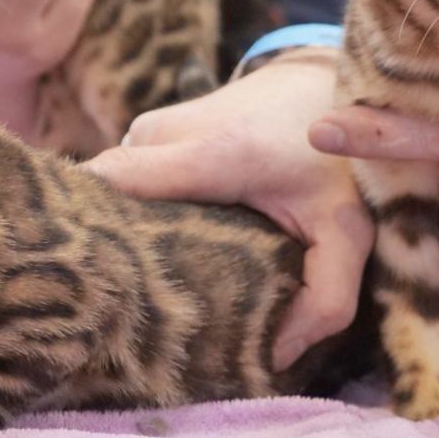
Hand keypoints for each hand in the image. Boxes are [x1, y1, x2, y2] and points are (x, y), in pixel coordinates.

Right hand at [84, 50, 374, 370]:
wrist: (326, 81)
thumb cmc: (338, 162)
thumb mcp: (348, 231)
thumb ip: (326, 298)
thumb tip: (273, 356)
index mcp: (212, 155)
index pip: (113, 183)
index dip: (91, 234)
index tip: (92, 288)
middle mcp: (165, 133)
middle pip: (102, 198)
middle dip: (107, 251)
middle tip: (123, 308)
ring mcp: (150, 126)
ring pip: (110, 192)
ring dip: (122, 231)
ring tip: (141, 279)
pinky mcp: (148, 129)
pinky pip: (121, 179)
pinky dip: (133, 211)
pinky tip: (153, 244)